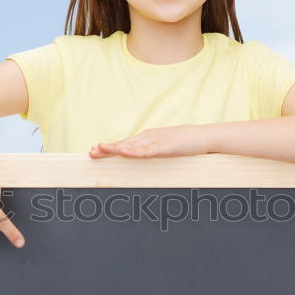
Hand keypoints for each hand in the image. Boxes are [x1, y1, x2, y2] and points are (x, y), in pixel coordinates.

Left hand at [89, 125, 209, 158]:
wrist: (203, 137)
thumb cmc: (185, 143)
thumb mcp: (164, 147)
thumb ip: (152, 151)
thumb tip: (141, 157)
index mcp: (147, 138)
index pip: (125, 143)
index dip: (109, 148)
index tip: (94, 151)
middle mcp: (148, 137)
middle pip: (124, 143)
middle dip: (107, 149)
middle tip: (91, 152)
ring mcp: (155, 141)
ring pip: (132, 146)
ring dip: (116, 148)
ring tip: (101, 149)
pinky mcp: (164, 146)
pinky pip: (147, 150)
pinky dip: (134, 152)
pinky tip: (125, 153)